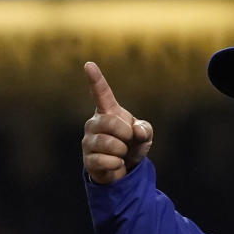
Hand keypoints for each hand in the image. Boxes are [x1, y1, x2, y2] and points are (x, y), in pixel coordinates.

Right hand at [81, 61, 153, 183]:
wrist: (124, 168)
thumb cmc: (132, 144)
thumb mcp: (144, 134)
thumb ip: (145, 129)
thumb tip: (136, 131)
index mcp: (108, 112)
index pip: (101, 93)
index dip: (96, 79)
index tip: (89, 65)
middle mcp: (94, 123)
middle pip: (109, 123)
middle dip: (125, 133)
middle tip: (128, 140)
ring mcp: (89, 141)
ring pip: (107, 143)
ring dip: (121, 150)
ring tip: (121, 153)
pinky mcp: (88, 159)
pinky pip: (105, 160)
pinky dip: (116, 164)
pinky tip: (116, 163)